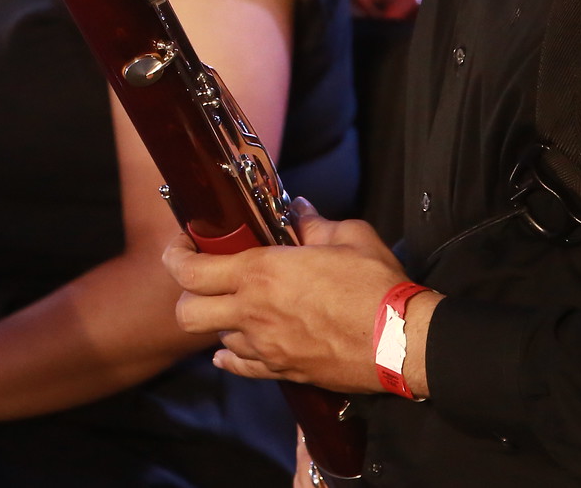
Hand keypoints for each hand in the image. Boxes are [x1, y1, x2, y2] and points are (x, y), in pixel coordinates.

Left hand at [161, 200, 435, 394]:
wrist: (405, 342)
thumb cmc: (377, 286)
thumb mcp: (348, 236)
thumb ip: (312, 222)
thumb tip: (298, 210)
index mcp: (261, 273)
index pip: (190, 270)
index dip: (175, 255)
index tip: (182, 245)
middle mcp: (253, 312)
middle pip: (187, 313)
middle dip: (187, 295)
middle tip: (203, 279)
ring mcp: (266, 346)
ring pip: (217, 338)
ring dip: (222, 321)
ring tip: (240, 305)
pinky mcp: (284, 371)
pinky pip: (242, 367)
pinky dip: (233, 355)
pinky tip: (237, 345)